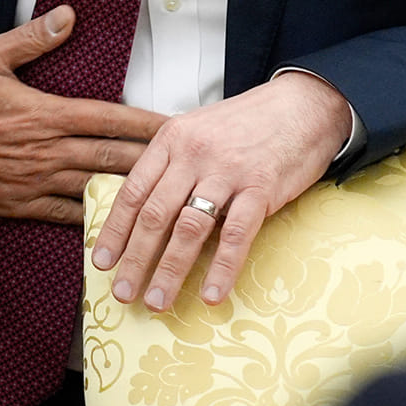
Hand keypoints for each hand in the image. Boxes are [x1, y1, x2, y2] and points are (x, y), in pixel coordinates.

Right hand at [0, 6, 167, 224]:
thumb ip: (32, 39)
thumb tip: (68, 15)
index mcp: (46, 113)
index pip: (110, 118)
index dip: (147, 123)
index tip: (177, 126)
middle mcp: (48, 151)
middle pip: (113, 157)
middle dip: (154, 160)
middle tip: (187, 164)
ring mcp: (35, 182)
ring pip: (94, 188)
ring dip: (131, 192)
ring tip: (164, 198)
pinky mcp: (18, 205)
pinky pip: (64, 215)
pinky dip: (93, 218)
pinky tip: (115, 222)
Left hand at [92, 71, 347, 311]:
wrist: (303, 104)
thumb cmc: (248, 124)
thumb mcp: (198, 131)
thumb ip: (172, 164)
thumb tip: (145, 213)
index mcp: (172, 139)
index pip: (133, 190)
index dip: (115, 230)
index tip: (102, 262)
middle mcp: (193, 154)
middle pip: (155, 214)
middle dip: (135, 259)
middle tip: (123, 293)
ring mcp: (227, 170)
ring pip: (189, 228)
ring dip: (170, 270)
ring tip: (158, 302)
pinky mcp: (260, 187)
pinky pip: (236, 234)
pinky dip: (222, 268)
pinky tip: (211, 295)